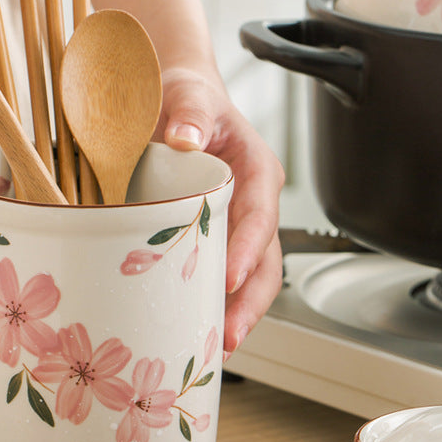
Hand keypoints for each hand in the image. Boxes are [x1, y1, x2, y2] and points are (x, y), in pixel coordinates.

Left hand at [156, 67, 284, 357]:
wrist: (177, 100)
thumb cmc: (188, 96)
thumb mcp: (189, 94)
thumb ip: (190, 112)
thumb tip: (184, 137)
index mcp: (256, 168)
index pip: (260, 213)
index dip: (249, 248)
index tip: (231, 277)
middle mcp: (253, 202)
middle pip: (265, 259)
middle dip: (250, 300)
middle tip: (228, 334)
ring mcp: (236, 223)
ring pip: (249, 275)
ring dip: (237, 312)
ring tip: (215, 347)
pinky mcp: (215, 236)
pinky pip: (222, 272)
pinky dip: (215, 301)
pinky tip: (197, 327)